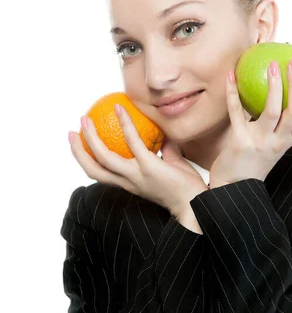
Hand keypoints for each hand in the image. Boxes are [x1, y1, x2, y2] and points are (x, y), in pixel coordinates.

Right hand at [69, 105, 208, 217]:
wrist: (197, 204)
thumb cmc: (186, 187)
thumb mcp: (171, 165)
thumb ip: (165, 150)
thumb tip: (163, 133)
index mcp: (130, 183)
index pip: (102, 174)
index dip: (87, 160)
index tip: (80, 144)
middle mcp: (128, 182)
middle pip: (92, 170)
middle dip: (77, 152)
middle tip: (71, 132)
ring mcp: (137, 175)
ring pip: (103, 158)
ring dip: (90, 138)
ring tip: (85, 119)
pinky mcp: (149, 167)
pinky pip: (133, 141)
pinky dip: (124, 123)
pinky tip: (120, 108)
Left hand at [208, 59, 291, 188]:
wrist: (232, 188)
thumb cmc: (252, 159)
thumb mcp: (272, 143)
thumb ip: (278, 123)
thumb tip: (280, 88)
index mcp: (290, 140)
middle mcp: (279, 141)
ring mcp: (260, 142)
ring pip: (272, 112)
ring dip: (274, 87)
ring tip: (272, 65)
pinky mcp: (240, 142)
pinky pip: (237, 113)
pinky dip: (233, 93)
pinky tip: (230, 75)